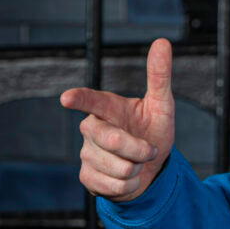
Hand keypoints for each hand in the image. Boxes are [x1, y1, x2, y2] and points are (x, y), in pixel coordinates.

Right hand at [60, 38, 174, 201]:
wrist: (151, 168)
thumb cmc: (152, 131)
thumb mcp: (162, 105)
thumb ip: (159, 76)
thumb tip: (162, 42)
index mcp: (107, 108)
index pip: (92, 101)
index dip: (81, 99)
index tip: (67, 97)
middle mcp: (91, 129)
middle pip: (112, 140)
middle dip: (139, 150)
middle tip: (149, 150)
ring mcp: (86, 154)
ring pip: (119, 168)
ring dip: (137, 169)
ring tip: (136, 162)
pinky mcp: (87, 178)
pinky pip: (116, 186)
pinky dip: (131, 186)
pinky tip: (128, 178)